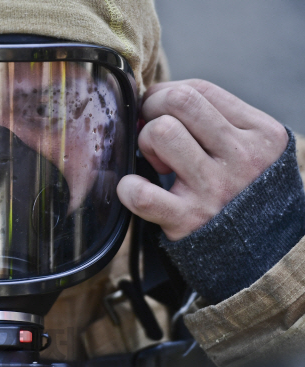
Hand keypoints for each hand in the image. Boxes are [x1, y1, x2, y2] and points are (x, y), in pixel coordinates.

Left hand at [117, 79, 287, 240]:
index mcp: (260, 133)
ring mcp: (214, 188)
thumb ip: (216, 120)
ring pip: (161, 133)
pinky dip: (128, 188)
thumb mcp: (252, 149)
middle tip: (151, 131)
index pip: (199, 90)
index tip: (157, 110)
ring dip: (145, 143)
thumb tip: (153, 98)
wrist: (262, 252)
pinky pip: (142, 193)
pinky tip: (135, 188)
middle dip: (151, 109)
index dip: (165, 93)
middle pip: (178, 102)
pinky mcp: (188, 219)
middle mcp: (240, 157)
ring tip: (157, 163)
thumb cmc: (245, 191)